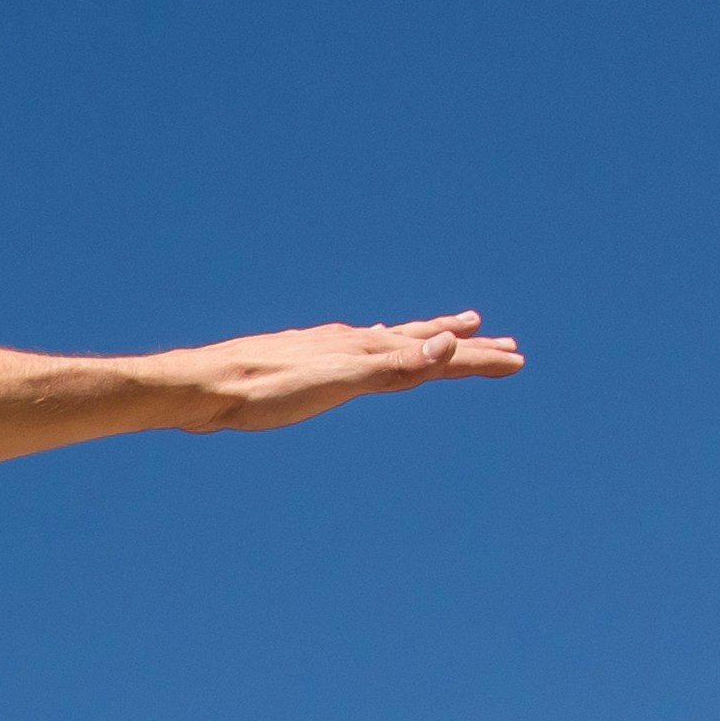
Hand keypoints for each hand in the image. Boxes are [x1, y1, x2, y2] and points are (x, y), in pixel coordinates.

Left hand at [147, 312, 524, 431]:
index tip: (518, 360)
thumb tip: (449, 340)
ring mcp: (328, 348)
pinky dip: (382, 346)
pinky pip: (360, 349)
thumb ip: (395, 364)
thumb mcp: (339, 381)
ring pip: (393, 340)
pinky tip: (370, 344)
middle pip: (421, 340)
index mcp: (366, 348)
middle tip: (504, 344)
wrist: (201, 388)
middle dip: (464, 346)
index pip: (436, 352)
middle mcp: (352, 341)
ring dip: (428, 337)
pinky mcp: (303, 361)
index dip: (478, 358)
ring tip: (453, 329)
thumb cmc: (266, 391)